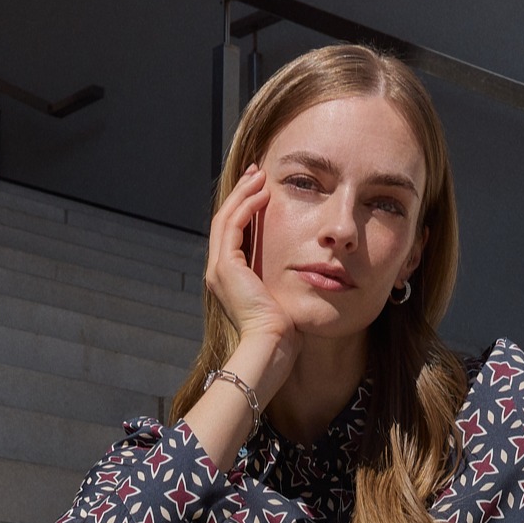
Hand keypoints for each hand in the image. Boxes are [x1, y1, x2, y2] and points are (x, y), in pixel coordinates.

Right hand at [186, 164, 299, 468]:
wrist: (271, 348)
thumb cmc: (283, 334)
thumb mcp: (283, 300)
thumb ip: (284, 282)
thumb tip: (304, 271)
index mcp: (230, 280)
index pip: (234, 235)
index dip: (246, 210)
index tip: (262, 193)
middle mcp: (219, 273)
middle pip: (226, 222)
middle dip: (242, 195)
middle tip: (258, 174)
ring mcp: (219, 269)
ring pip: (227, 218)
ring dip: (244, 194)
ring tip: (260, 176)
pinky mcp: (225, 266)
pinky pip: (234, 226)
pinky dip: (247, 206)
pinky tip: (263, 195)